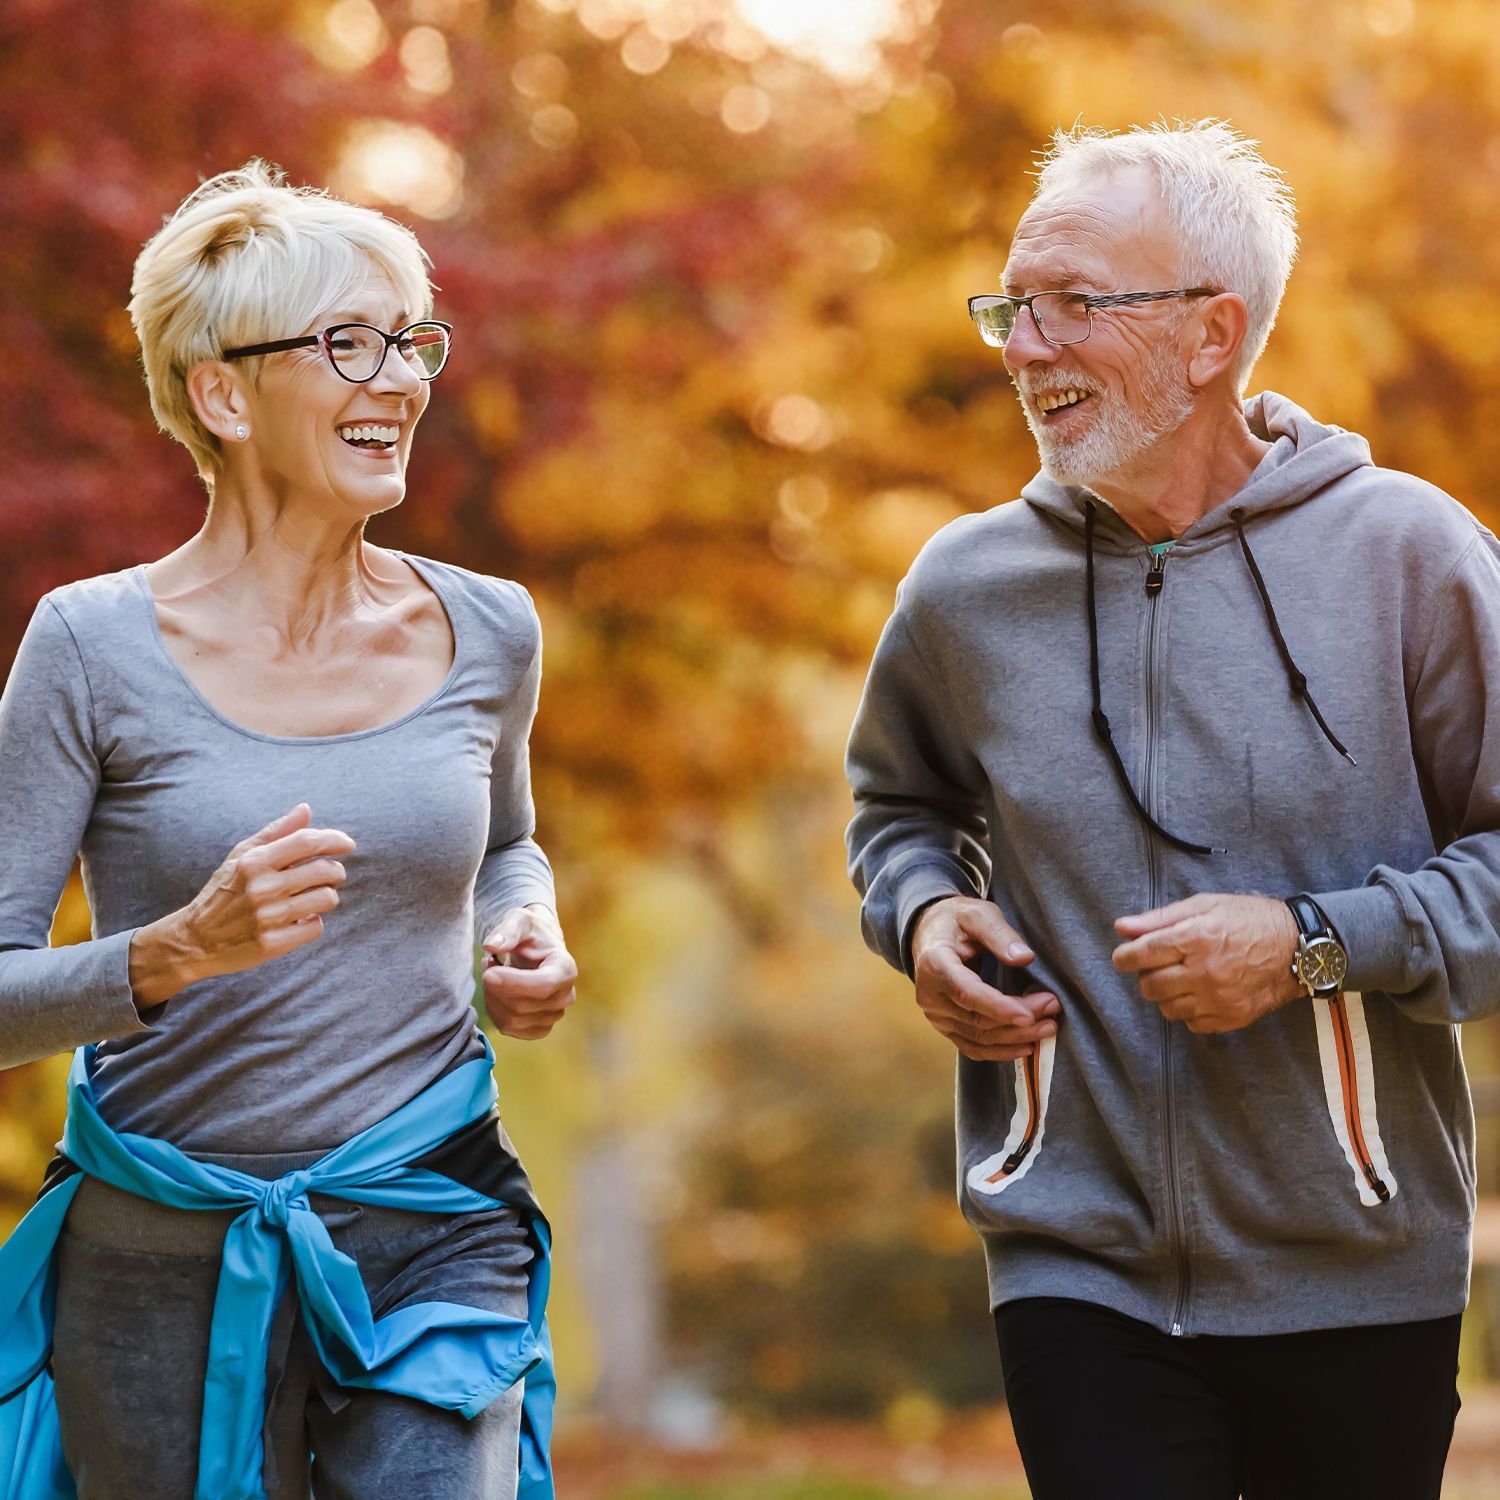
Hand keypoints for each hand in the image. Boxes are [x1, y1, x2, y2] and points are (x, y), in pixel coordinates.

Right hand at [130, 804, 353, 1005]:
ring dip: (326, 897)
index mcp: (253, 862)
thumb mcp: (240, 857)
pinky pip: (316, 928)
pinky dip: (312, 923)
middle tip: (329, 876)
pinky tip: (298, 921)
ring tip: (313, 898)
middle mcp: (261, 888)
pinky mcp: (272, 944)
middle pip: (325, 871)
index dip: (334, 840)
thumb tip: (306, 809)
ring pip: (327, 899)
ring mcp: (267, 917)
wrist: (194, 941)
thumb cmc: (223, 892)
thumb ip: (276, 833)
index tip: (348, 844)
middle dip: (335, 872)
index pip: (307, 842)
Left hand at [481, 905, 577, 1039]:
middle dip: (496, 988)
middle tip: (488, 966)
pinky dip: (495, 1012)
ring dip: (493, 999)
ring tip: (493, 976)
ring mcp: (554, 1015)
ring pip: (512, 1019)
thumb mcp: (519, 920)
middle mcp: (565, 996)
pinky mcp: (540, 1028)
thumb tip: (492, 946)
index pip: (543, 986)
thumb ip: (507, 930)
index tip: (488, 973)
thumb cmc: (529, 933)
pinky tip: (496, 993)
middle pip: (523, 1005)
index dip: (513, 983)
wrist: (537, 950)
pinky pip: (509, 1028)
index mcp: (565, 968)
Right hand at [910, 896, 1059, 1060]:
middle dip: (1019, 1021)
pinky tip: (1026, 1046)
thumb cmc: (956, 921)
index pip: (966, 992)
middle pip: (977, 1019)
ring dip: (1015, 1038)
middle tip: (1053, 1008)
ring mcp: (936, 1015)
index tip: (1030, 1014)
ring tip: (1048, 1027)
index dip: (998, 1007)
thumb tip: (1025, 958)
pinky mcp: (944, 1027)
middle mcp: (930, 995)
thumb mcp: (977, 914)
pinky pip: (972, 1047)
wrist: (930, 934)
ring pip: (978, 1038)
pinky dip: (1000, 1051)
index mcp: (934, 963)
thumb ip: (999, 934)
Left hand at [1111, 893, 1302, 1033]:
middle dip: (1146, 975)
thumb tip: (1121, 927)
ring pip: (1167, 1008)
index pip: (1141, 955)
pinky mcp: (1232, 1018)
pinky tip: (1199, 993)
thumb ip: (1160, 918)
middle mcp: (1205, 973)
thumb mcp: (1205, 905)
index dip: (1125, 957)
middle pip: (1150, 986)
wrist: (1298, 947)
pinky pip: (1191, 1023)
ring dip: (1166, 994)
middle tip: (1159, 964)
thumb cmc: (1249, 919)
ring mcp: (1219, 999)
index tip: (1124, 957)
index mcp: (1196, 938)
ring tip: (1182, 977)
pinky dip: (1188, 1010)